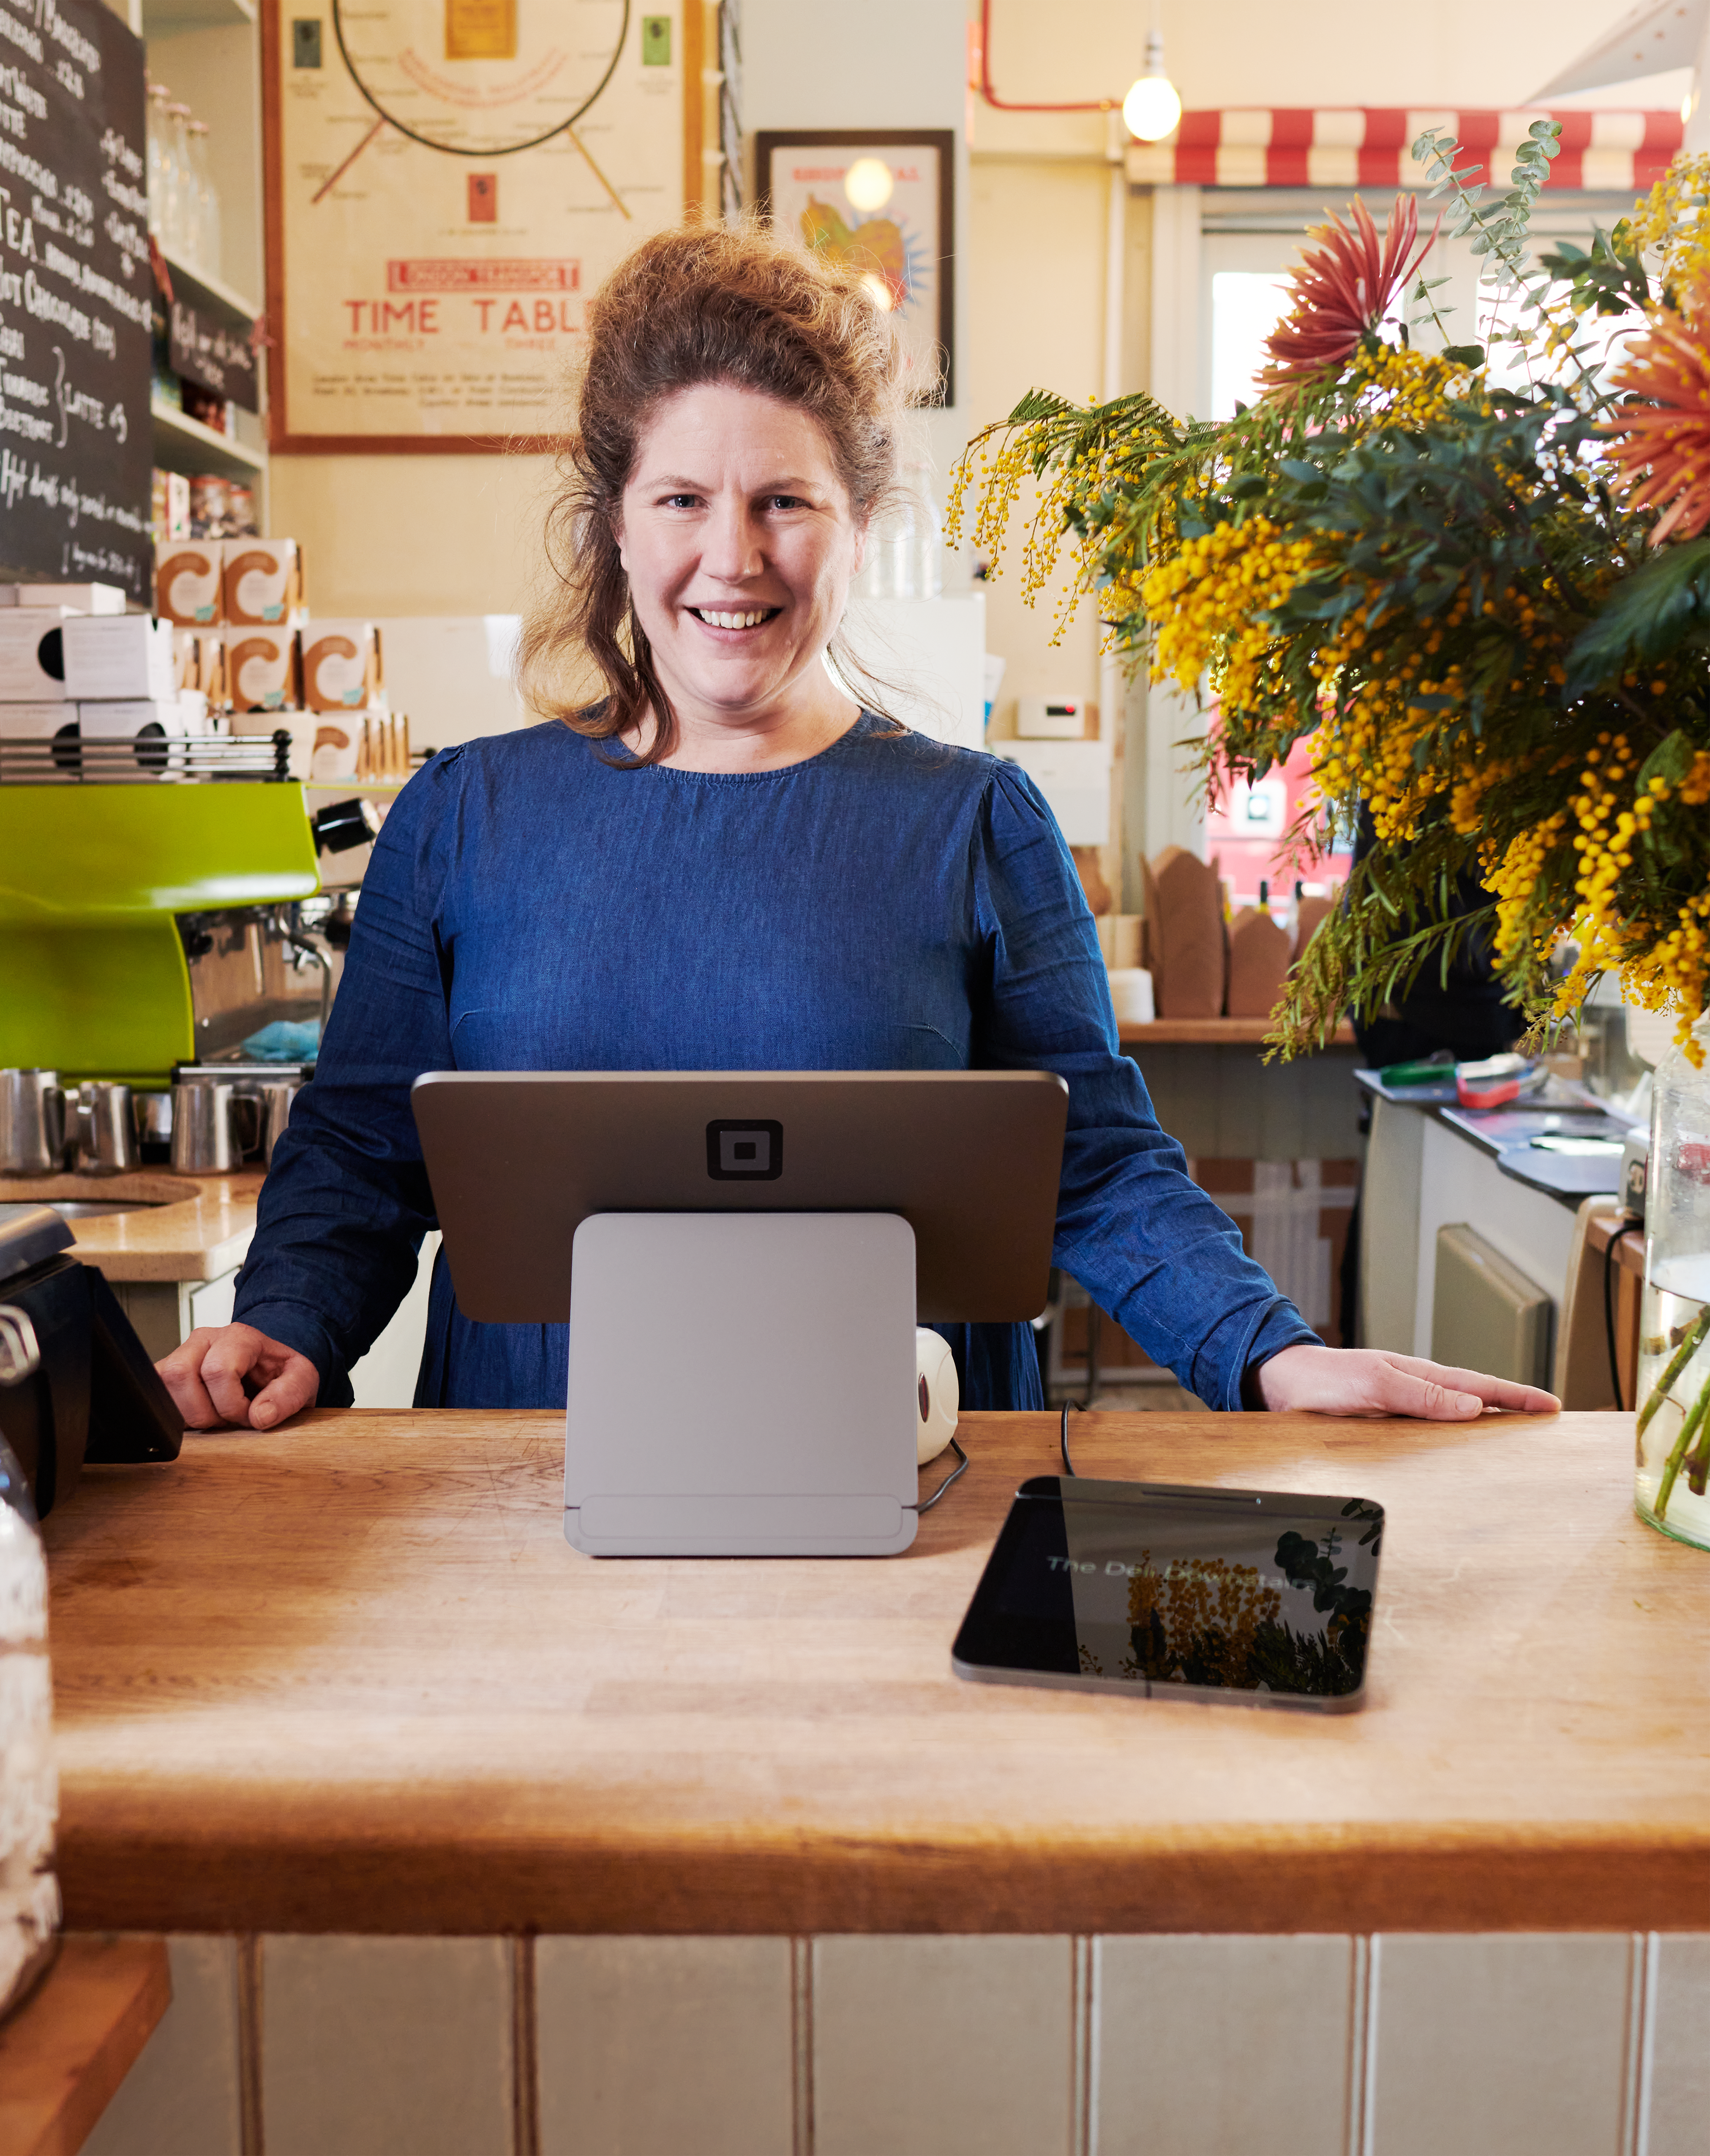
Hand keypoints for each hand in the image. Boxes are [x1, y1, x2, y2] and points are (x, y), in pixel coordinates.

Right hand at [155, 1323, 319, 1431]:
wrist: (268, 1371)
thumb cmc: (280, 1374)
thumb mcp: (303, 1380)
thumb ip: (290, 1394)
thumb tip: (260, 1415)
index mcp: (239, 1337)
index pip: (218, 1370)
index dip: (231, 1404)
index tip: (248, 1416)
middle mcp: (206, 1340)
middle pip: (181, 1374)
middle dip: (206, 1411)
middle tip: (229, 1419)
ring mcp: (182, 1353)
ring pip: (164, 1385)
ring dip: (189, 1414)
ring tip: (216, 1416)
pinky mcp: (167, 1372)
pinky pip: (157, 1394)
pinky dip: (176, 1414)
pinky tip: (200, 1415)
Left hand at [1253, 1343, 1558, 1419]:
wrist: (1281, 1383)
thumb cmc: (1324, 1381)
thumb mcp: (1375, 1385)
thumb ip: (1422, 1395)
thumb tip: (1475, 1406)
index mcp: (1420, 1376)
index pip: (1480, 1386)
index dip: (1517, 1396)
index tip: (1552, 1405)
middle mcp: (1416, 1389)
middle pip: (1475, 1399)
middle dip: (1513, 1408)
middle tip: (1548, 1420)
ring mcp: (1402, 1406)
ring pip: (1456, 1415)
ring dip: (1487, 1423)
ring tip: (1519, 1438)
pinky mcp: (1386, 1422)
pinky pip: (1431, 1430)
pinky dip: (1455, 1436)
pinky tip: (1461, 1450)